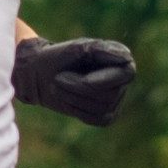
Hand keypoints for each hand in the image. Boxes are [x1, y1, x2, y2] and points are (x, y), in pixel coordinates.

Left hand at [13, 36, 135, 125]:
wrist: (40, 75)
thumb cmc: (60, 57)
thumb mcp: (77, 48)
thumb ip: (101, 50)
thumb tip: (127, 58)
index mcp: (120, 59)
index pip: (127, 73)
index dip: (107, 79)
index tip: (84, 80)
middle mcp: (122, 80)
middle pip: (110, 94)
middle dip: (80, 88)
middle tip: (58, 78)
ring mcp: (115, 100)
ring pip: (101, 107)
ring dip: (73, 97)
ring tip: (58, 85)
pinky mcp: (105, 117)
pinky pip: (95, 119)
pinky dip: (76, 110)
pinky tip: (67, 99)